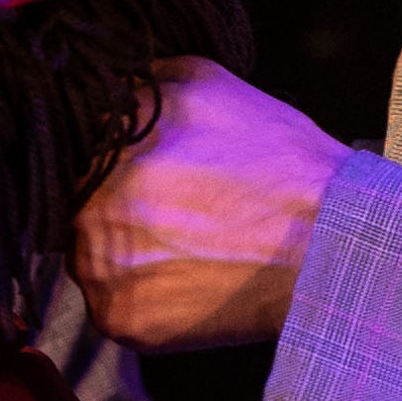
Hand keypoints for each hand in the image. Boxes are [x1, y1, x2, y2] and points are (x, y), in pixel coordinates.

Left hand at [70, 58, 344, 348]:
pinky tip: (190, 281)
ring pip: (90, 258)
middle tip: (173, 212)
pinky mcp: (118, 319)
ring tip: (187, 247)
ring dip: (125, 254)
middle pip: (75, 206)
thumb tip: (105, 85)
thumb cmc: (279, 164)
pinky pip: (112, 305)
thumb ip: (140, 81)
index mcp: (105, 143)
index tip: (136, 171)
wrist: (330, 248)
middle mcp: (89, 204)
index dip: (102, 161)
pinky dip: (143, 297)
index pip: (71, 150)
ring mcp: (100, 268)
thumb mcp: (207, 84)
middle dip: (113, 208)